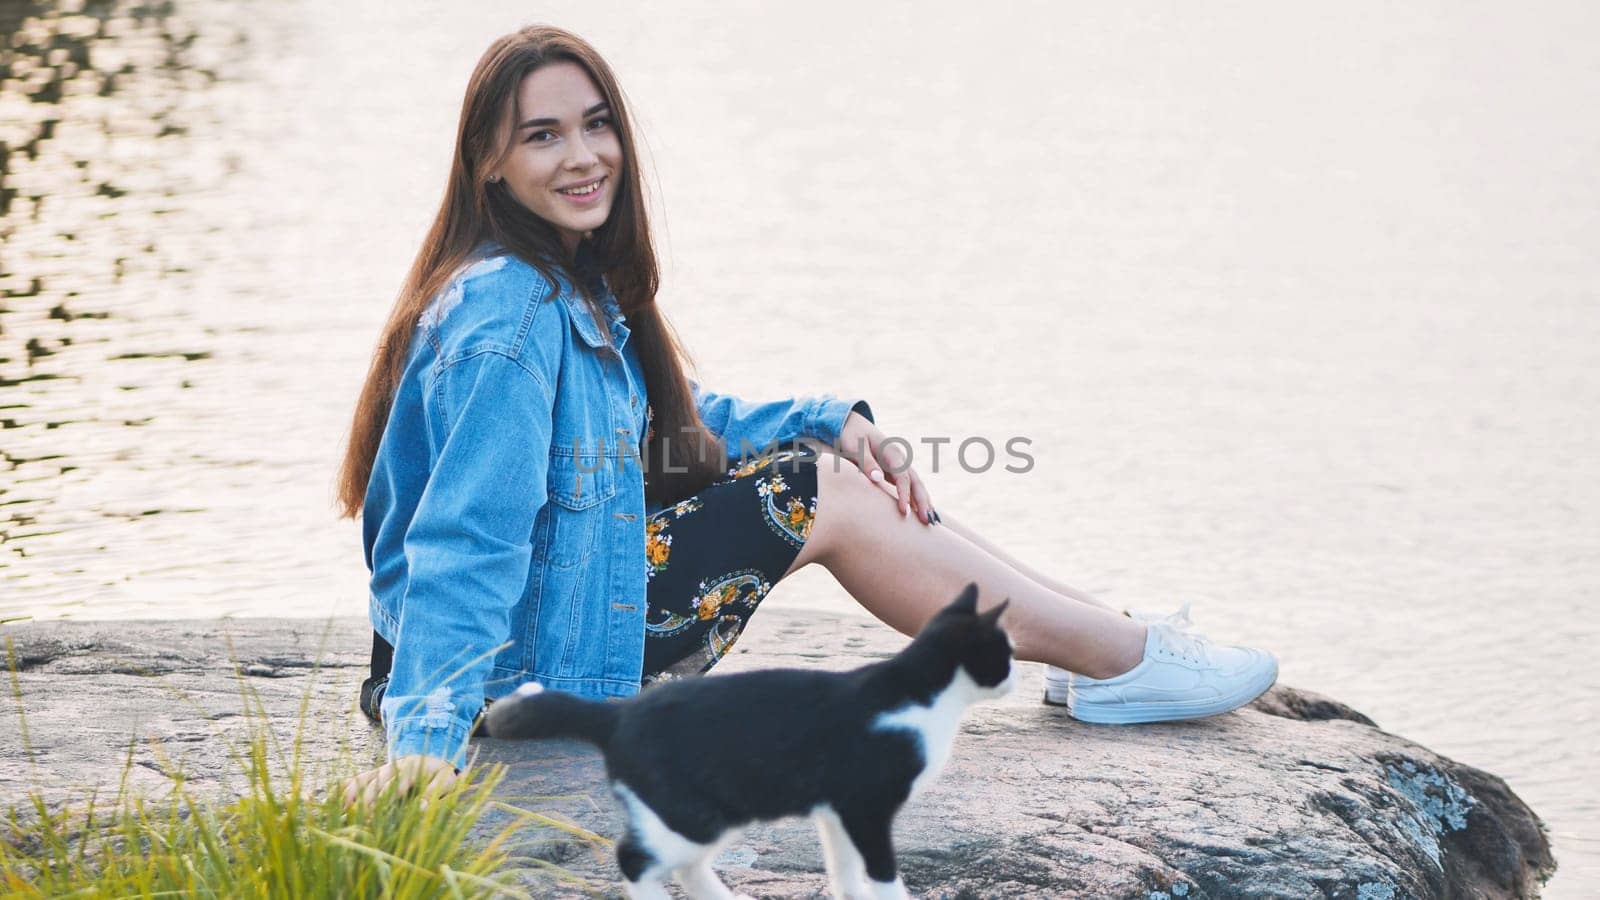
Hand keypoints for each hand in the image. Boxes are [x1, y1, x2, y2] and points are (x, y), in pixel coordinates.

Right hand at [341, 754, 456, 807]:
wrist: (434, 752)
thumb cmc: (441, 772)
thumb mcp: (445, 781)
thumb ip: (433, 793)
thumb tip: (420, 808)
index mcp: (411, 769)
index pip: (395, 784)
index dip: (384, 798)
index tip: (375, 815)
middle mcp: (394, 768)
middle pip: (376, 783)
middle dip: (367, 800)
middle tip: (359, 818)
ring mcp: (383, 770)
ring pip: (364, 779)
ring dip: (353, 793)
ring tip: (342, 809)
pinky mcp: (377, 773)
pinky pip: (359, 778)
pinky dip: (346, 786)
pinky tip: (334, 798)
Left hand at [835, 411, 934, 523]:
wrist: (851, 424)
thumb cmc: (851, 436)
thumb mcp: (854, 446)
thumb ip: (866, 462)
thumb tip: (878, 478)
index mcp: (891, 452)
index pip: (902, 477)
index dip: (904, 494)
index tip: (904, 511)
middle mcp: (899, 459)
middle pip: (916, 482)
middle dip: (923, 501)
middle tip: (928, 522)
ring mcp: (899, 465)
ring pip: (916, 485)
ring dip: (924, 502)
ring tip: (931, 522)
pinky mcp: (895, 471)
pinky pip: (909, 487)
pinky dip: (916, 499)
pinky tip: (920, 513)